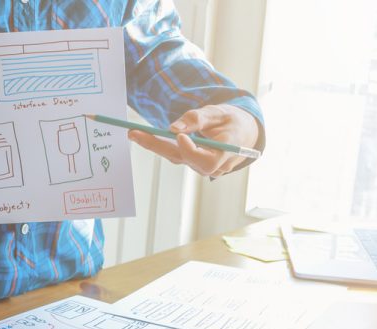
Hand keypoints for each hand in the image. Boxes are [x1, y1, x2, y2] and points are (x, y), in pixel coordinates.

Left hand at [128, 104, 259, 176]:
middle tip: (134, 134)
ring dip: (154, 145)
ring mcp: (202, 167)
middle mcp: (213, 165)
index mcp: (226, 153)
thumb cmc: (232, 121)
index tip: (179, 135)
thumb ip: (198, 119)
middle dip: (156, 145)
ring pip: (175, 157)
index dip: (191, 150)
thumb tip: (173, 129)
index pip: (206, 161)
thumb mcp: (219, 113)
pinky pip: (175, 155)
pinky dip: (160, 145)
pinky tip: (143, 137)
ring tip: (134, 134)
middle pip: (182, 159)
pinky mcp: (193, 163)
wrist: (241, 133)